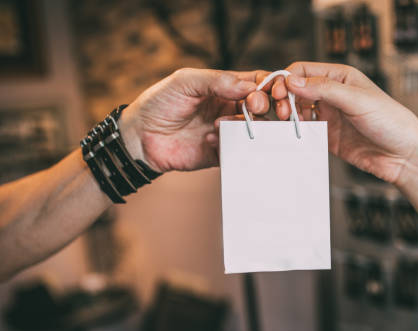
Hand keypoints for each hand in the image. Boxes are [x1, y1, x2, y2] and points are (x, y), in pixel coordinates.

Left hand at [118, 68, 269, 172]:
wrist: (138, 138)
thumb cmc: (159, 103)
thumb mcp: (185, 81)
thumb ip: (218, 80)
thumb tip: (250, 87)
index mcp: (225, 88)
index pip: (257, 83)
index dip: (269, 86)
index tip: (270, 91)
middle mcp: (229, 109)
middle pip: (262, 107)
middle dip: (262, 106)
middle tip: (252, 107)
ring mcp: (227, 132)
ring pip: (255, 130)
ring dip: (244, 126)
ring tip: (220, 125)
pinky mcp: (220, 153)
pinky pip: (239, 151)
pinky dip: (229, 145)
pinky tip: (208, 140)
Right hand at [268, 62, 417, 184]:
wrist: (404, 156)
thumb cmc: (391, 121)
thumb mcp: (357, 99)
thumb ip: (324, 89)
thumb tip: (293, 82)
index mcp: (340, 77)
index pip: (303, 71)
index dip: (287, 79)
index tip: (279, 93)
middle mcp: (332, 95)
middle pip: (296, 91)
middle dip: (284, 99)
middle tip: (280, 112)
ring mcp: (330, 117)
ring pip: (297, 111)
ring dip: (288, 116)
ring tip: (286, 125)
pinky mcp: (328, 138)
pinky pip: (305, 132)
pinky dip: (296, 133)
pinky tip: (295, 137)